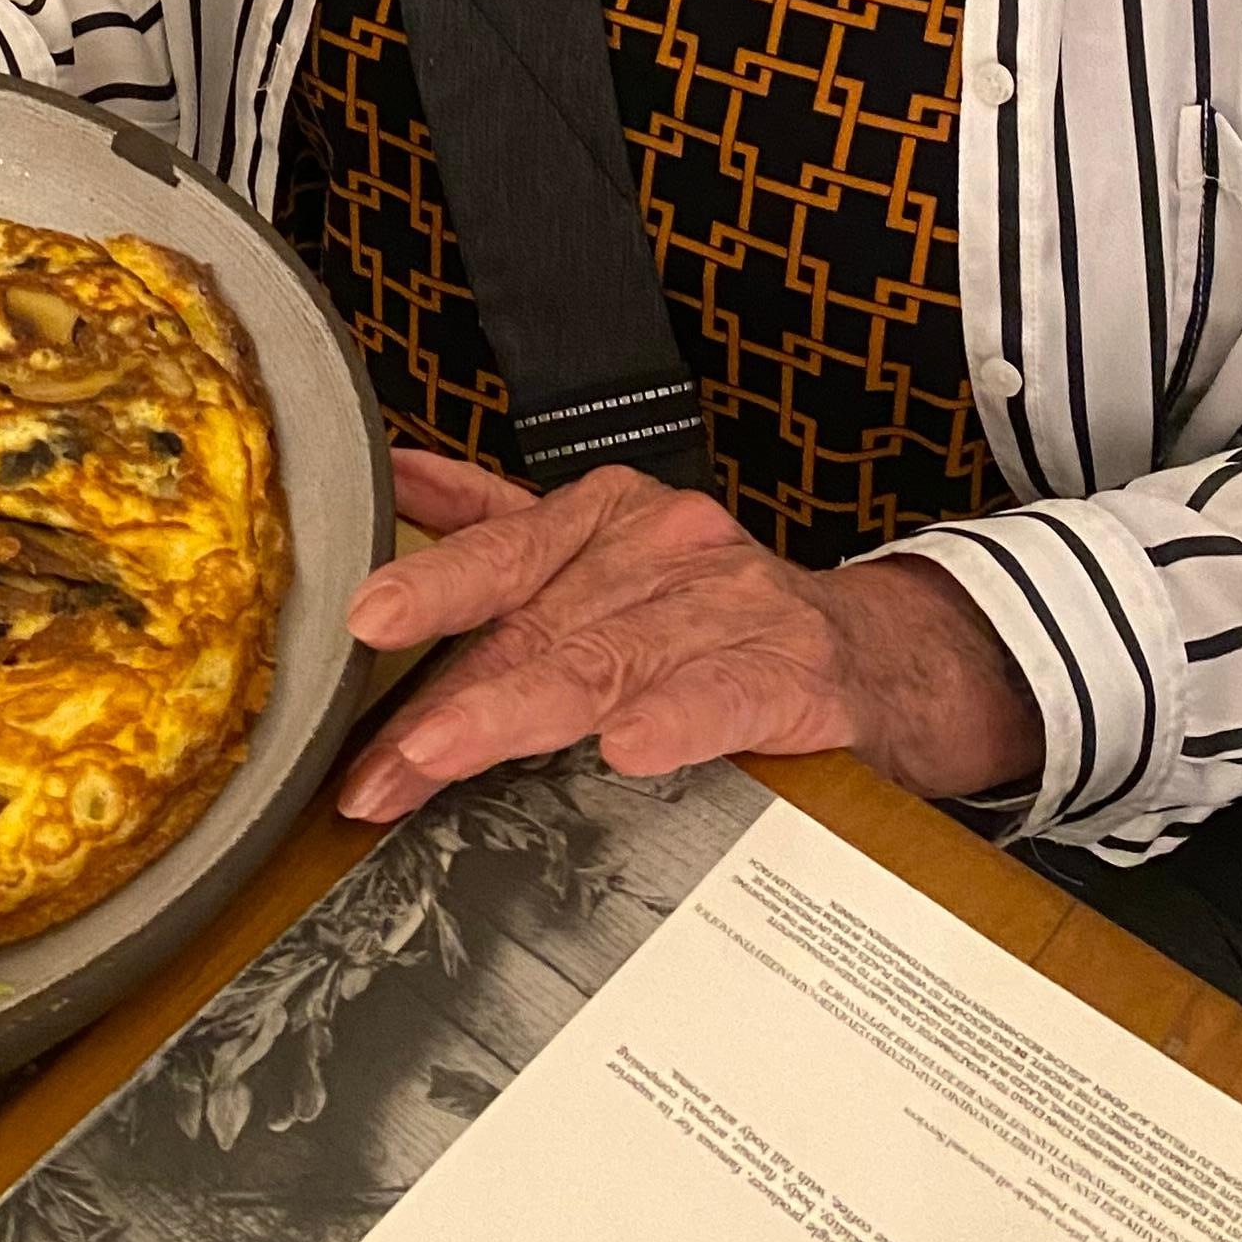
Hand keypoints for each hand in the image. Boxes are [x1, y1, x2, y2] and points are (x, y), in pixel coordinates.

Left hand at [337, 450, 1043, 822]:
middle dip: (445, 702)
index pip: (501, 549)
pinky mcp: (793, 677)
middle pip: (537, 625)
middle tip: (378, 763)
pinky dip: (670, 721)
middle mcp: (665, 548)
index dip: (429, 590)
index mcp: (610, 517)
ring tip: (442, 760)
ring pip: (605, 662)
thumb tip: (397, 477)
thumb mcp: (610, 552)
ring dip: (515, 716)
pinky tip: (627, 750)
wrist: (880, 655)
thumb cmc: (719, 616)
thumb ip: (501, 523)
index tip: (361, 626)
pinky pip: (719, 697)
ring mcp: (731, 609)